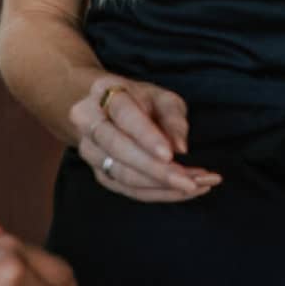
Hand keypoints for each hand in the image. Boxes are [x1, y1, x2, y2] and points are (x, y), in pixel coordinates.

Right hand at [69, 76, 221, 202]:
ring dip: (161, 186)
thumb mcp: (162, 98)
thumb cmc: (141, 101)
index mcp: (104, 92)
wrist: (108, 109)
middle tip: (191, 182)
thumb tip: (181, 148)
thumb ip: (173, 118)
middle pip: (119, 149)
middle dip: (156, 170)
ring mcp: (90, 150)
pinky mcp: (99, 172)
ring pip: (123, 175)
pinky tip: (183, 191)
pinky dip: (158, 193)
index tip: (170, 155)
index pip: (125, 115)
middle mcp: (88, 121)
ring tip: (196, 185)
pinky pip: (127, 189)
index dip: (146, 137)